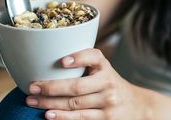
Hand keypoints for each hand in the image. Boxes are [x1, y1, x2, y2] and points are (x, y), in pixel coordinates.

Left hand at [26, 48, 147, 119]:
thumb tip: (50, 63)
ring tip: (33, 101)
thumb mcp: (104, 70)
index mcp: (105, 67)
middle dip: (51, 87)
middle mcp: (108, 83)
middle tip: (32, 87)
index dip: (78, 58)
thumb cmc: (111, 85)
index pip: (93, 57)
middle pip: (76, 87)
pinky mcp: (106, 119)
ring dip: (50, 104)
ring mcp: (108, 103)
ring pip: (74, 104)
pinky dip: (63, 117)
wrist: (138, 106)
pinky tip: (49, 115)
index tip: (62, 62)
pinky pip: (80, 118)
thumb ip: (85, 64)